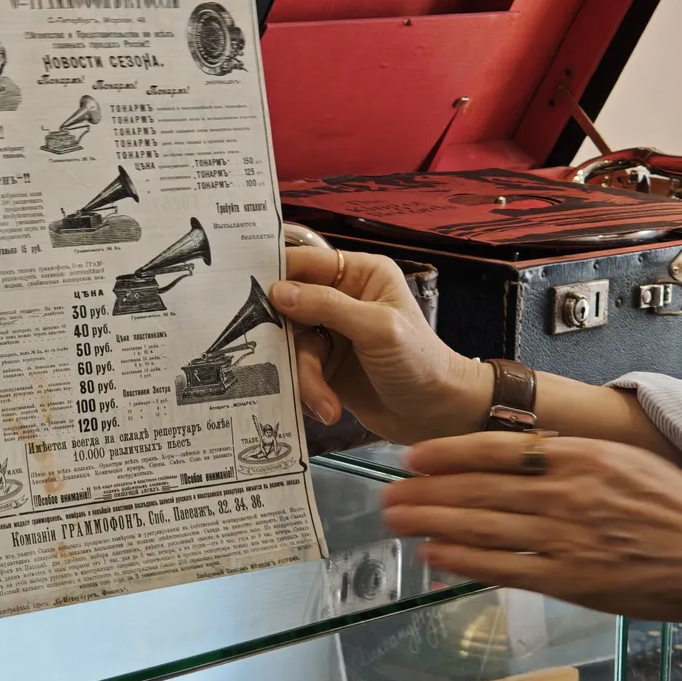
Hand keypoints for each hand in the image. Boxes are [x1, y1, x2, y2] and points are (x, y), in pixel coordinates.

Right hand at [269, 247, 490, 443]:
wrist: (438, 416)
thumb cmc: (419, 361)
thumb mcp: (377, 328)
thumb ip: (327, 306)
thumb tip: (277, 291)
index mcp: (359, 275)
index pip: (306, 264)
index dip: (276, 276)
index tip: (243, 293)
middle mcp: (341, 300)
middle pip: (289, 308)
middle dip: (286, 340)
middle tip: (276, 358)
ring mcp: (332, 335)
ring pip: (293, 347)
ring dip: (305, 378)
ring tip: (325, 402)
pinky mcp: (326, 368)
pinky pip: (299, 372)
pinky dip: (310, 393)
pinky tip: (328, 409)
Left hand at [382, 433, 681, 620]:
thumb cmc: (669, 505)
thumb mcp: (618, 460)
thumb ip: (563, 457)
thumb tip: (508, 454)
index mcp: (578, 457)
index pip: (497, 449)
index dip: (447, 453)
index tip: (412, 456)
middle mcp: (566, 494)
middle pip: (479, 490)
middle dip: (426, 492)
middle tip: (387, 494)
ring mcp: (567, 538)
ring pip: (484, 528)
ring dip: (432, 524)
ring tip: (396, 521)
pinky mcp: (572, 579)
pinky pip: (507, 568)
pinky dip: (465, 563)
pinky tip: (435, 557)